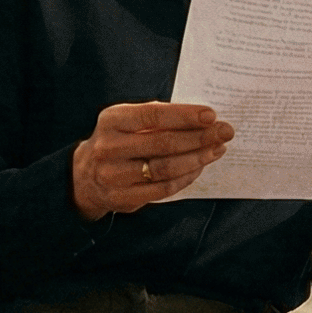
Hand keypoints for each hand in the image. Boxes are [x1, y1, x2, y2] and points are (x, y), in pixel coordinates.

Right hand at [71, 102, 233, 219]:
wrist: (85, 175)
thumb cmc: (119, 140)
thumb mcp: (128, 121)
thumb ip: (158, 117)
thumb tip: (203, 118)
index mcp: (112, 120)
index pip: (153, 115)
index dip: (184, 115)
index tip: (211, 115)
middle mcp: (109, 147)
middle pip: (163, 143)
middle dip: (200, 137)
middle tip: (225, 132)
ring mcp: (114, 175)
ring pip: (165, 168)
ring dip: (197, 159)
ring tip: (217, 149)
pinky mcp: (122, 197)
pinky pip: (163, 189)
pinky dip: (186, 178)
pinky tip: (199, 167)